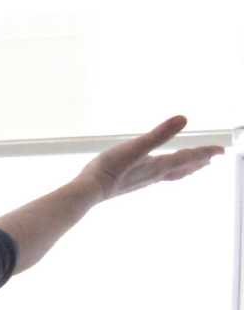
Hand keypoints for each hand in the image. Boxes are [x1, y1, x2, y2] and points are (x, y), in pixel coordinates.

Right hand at [77, 116, 222, 202]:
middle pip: (183, 168)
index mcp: (159, 165)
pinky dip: (166, 172)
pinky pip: (156, 176)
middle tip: (211, 159)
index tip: (221, 150)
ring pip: (171, 174)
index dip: (206, 152)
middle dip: (198, 162)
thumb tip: (184, 118)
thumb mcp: (135, 147)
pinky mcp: (131, 182)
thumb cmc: (110, 169)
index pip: (188, 157)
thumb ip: (159, 134)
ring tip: (191, 167)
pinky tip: (157, 172)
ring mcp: (143, 179)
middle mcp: (155, 174)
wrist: (89, 191)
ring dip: (184, 169)